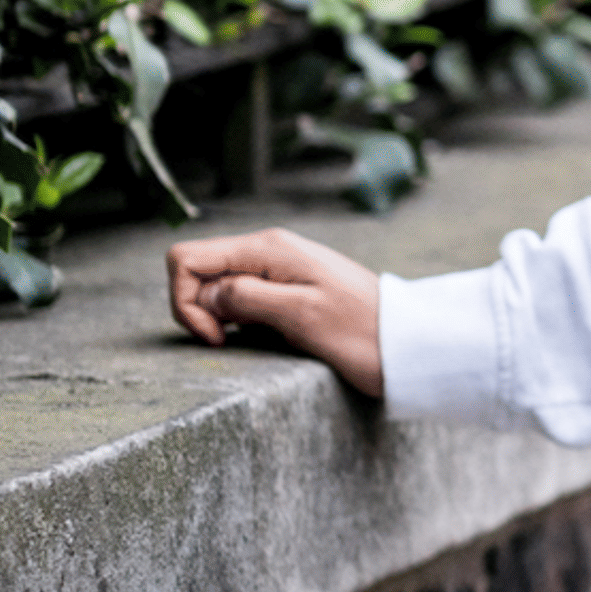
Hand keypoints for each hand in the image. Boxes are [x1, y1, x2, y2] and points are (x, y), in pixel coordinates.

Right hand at [168, 227, 384, 395]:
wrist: (406, 343)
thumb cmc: (361, 332)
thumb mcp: (302, 315)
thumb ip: (248, 298)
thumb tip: (206, 294)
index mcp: (267, 249)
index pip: (187, 258)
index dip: (184, 300)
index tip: (215, 336)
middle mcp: (268, 251)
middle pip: (197, 269)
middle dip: (196, 308)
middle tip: (226, 341)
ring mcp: (278, 268)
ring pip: (216, 285)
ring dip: (216, 315)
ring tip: (247, 339)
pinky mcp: (287, 288)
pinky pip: (241, 297)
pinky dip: (237, 318)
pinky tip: (260, 335)